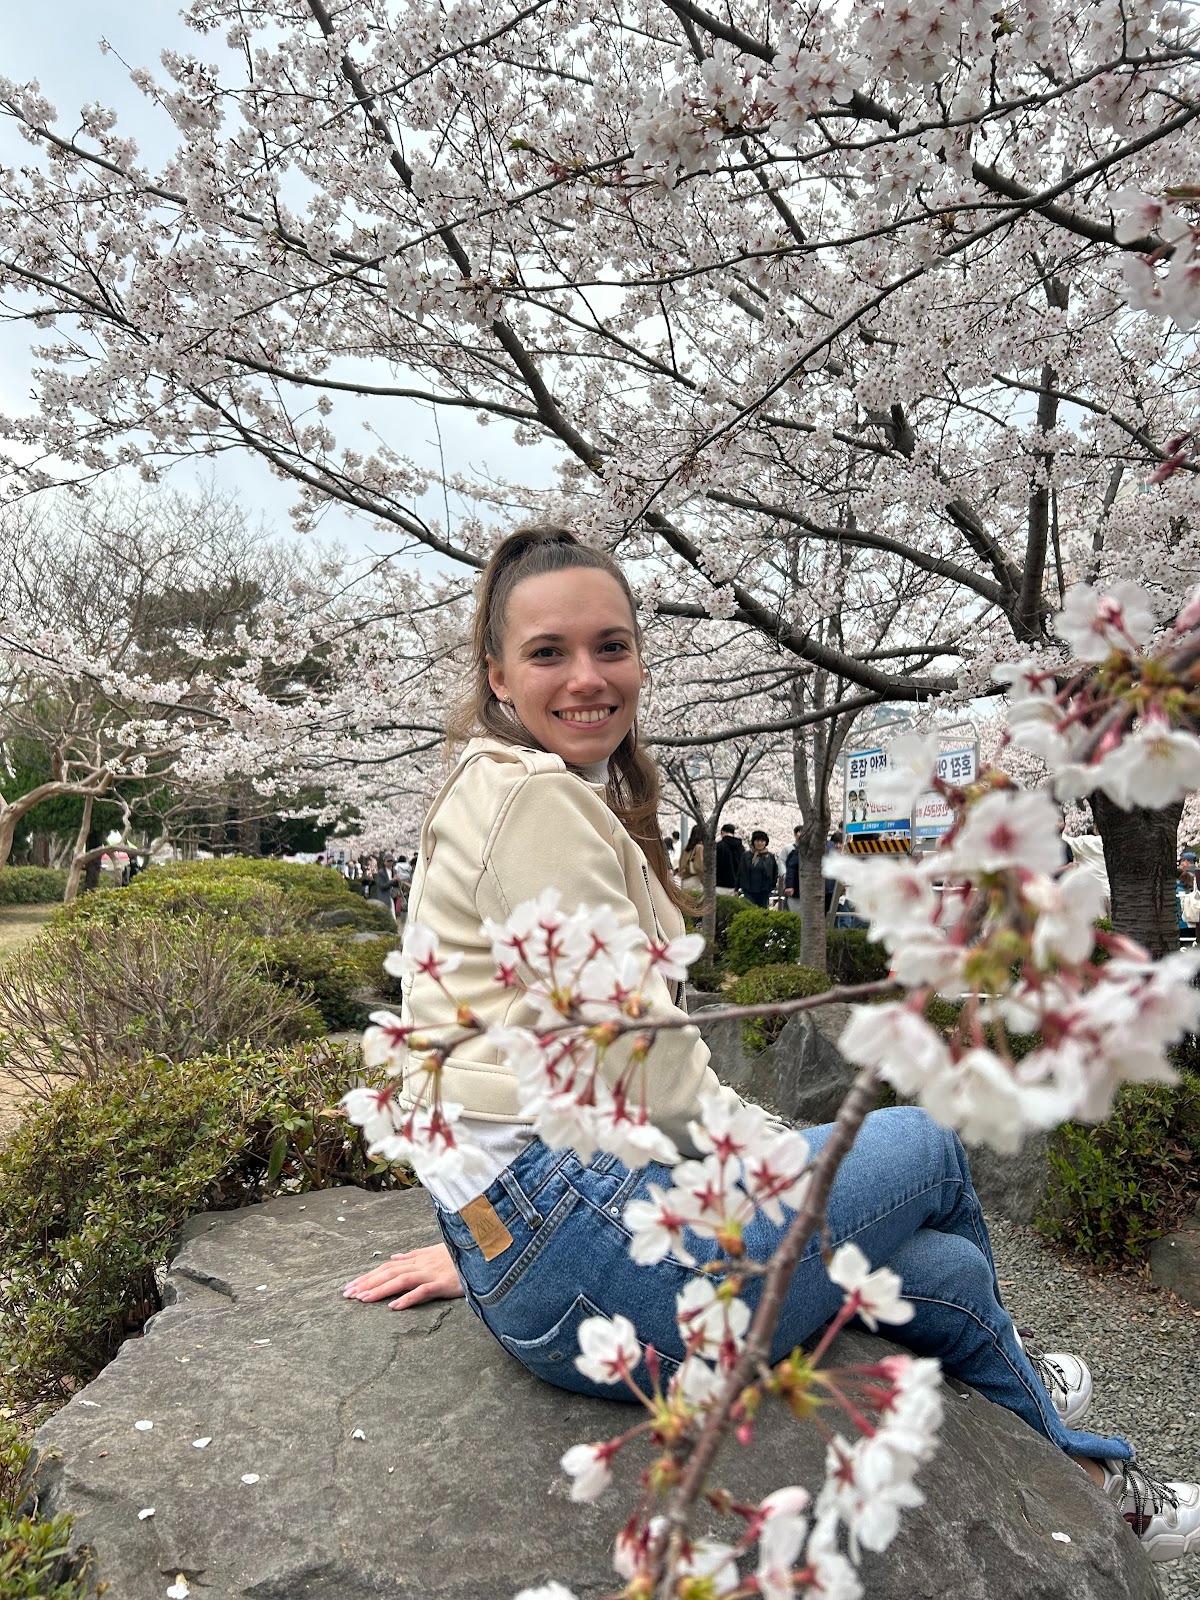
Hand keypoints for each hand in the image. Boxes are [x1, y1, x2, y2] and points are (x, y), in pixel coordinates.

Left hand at [341, 1242, 463, 1309]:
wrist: (482, 1255)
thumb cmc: (459, 1256)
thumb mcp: (434, 1252)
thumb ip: (413, 1255)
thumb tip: (393, 1257)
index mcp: (418, 1258)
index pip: (387, 1267)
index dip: (369, 1276)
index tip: (351, 1286)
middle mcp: (421, 1264)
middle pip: (389, 1273)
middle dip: (367, 1283)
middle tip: (347, 1294)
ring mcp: (431, 1273)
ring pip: (401, 1280)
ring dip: (380, 1289)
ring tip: (362, 1299)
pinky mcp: (443, 1284)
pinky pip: (422, 1291)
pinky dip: (407, 1298)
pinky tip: (393, 1307)